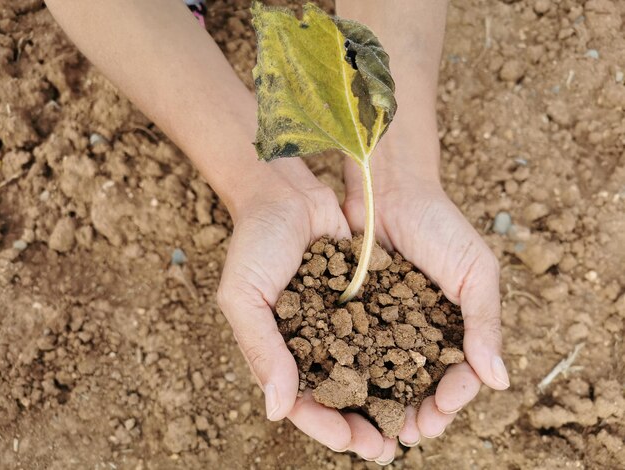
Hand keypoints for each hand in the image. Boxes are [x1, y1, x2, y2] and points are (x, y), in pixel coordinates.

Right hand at [217, 180, 396, 461]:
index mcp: (277, 348)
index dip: (324, 425)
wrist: (286, 193)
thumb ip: (260, 350)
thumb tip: (276, 411)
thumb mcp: (244, 296)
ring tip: (411, 423)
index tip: (352, 441)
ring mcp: (336, 321)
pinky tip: (419, 371)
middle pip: (337, 394)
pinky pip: (380, 332)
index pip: (300, 400)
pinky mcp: (361, 299)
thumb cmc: (255, 243)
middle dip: (360, 422)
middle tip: (387, 449)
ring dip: (383, 397)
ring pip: (363, 369)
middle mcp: (308, 341)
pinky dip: (396, 354)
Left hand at [342, 150, 509, 444]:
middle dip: (414, 411)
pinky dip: (354, 369)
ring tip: (373, 424)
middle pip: (420, 382)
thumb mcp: (475, 271)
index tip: (436, 416)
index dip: (451, 400)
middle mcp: (421, 328)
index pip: (459, 374)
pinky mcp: (356, 309)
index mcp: (456, 324)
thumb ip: (484, 323)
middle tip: (402, 435)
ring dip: (382, 401)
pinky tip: (345, 388)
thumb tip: (498, 382)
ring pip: (386, 372)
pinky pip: (355, 345)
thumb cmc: (440, 224)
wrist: (389, 188)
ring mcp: (387, 320)